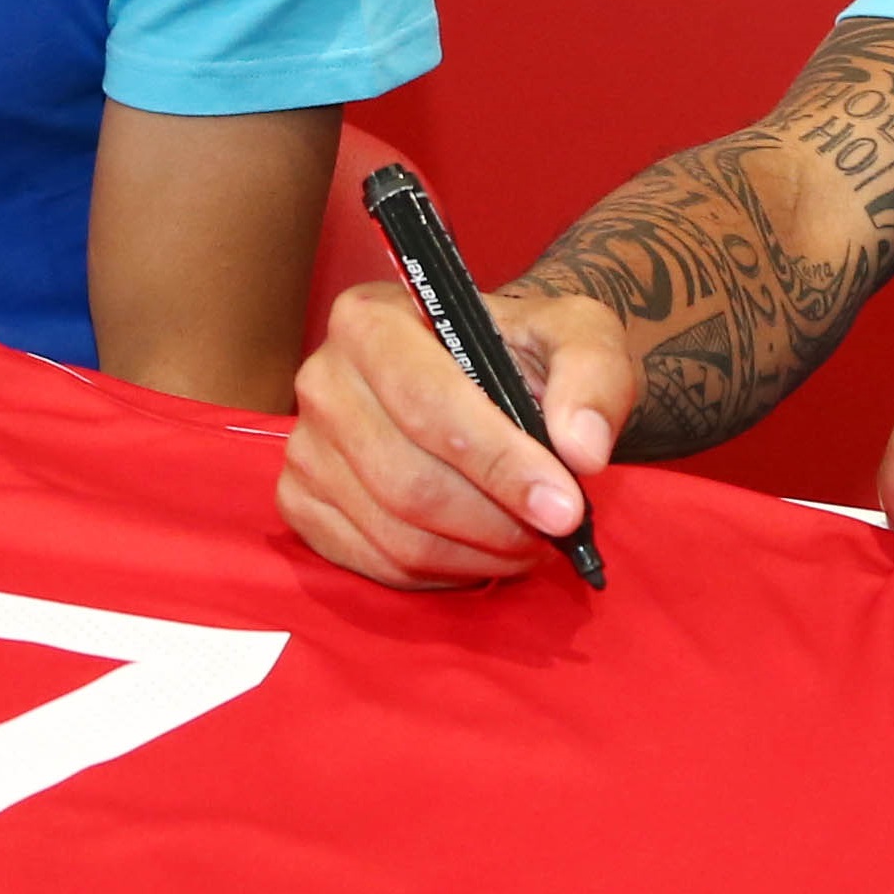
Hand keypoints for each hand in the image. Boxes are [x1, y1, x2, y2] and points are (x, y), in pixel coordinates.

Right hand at [277, 274, 634, 586]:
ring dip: (477, 554)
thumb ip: (592, 378)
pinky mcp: (301, 501)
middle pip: (408, 480)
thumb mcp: (578, 337)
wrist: (483, 377)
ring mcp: (304, 446)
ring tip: (529, 540)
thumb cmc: (524, 354)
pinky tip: (478, 550)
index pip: (427, 404)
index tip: (565, 507)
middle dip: (496, 521)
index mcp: (370, 319)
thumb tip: (582, 449)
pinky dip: (440, 574)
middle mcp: (322, 379)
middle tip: (557, 530)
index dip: (499, 464)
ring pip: (395, 532)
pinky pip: (374, 563)